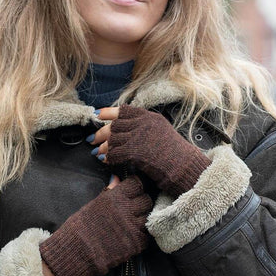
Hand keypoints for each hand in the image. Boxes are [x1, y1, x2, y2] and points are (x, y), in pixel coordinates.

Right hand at [39, 176, 151, 275]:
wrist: (76, 253)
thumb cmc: (80, 226)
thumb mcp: (94, 204)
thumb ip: (109, 190)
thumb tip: (117, 178)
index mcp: (115, 197)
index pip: (136, 184)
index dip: (135, 187)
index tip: (131, 191)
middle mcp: (126, 210)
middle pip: (146, 200)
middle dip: (141, 202)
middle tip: (133, 207)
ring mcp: (133, 227)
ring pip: (148, 216)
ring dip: (142, 218)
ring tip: (132, 222)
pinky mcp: (135, 244)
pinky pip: (146, 235)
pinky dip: (141, 235)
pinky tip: (131, 235)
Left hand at [89, 105, 210, 196]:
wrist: (184, 166)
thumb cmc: (175, 153)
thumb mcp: (161, 131)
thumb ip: (144, 126)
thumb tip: (123, 128)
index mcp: (150, 117)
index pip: (124, 110)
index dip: (108, 112)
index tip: (97, 114)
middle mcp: (143, 123)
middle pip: (115, 125)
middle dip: (101, 132)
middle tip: (92, 139)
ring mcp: (139, 136)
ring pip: (113, 139)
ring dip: (103, 147)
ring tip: (97, 152)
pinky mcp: (136, 150)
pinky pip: (115, 153)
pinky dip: (109, 157)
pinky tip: (106, 160)